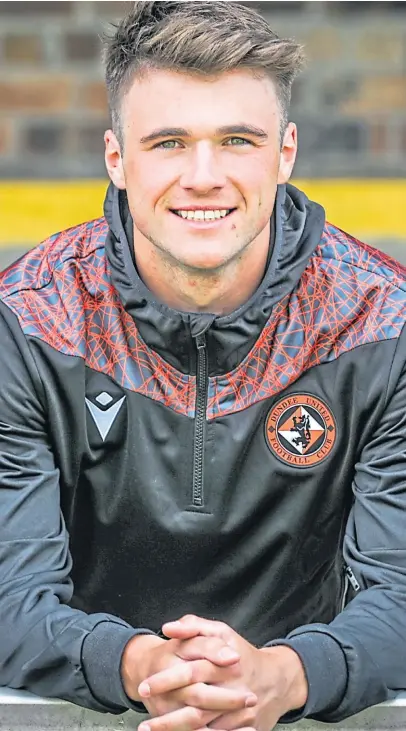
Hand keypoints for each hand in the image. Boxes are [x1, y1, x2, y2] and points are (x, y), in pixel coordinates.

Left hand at [121, 633, 256, 727]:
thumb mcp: (222, 632)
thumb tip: (167, 629)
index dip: (167, 680)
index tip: (144, 686)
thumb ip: (194, 627)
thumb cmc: (243, 654)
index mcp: (226, 664)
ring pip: (205, 728)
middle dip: (168, 717)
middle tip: (144, 723)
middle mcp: (234, 690)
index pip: (192, 672)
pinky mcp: (246, 730)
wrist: (278, 681)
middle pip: (197, 706)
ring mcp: (241, 714)